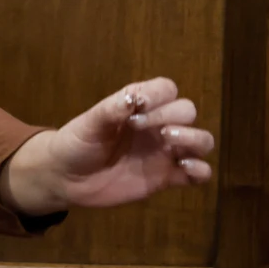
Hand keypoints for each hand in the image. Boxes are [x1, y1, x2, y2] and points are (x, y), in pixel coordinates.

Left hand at [0, 78, 214, 217]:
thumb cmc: (77, 143)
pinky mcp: (168, 177)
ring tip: (169, 142)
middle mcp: (157, 126)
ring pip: (201, 140)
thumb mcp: (88, 124)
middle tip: (145, 129)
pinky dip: (201, 170)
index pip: (166, 89)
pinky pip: (199, 173)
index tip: (137, 108)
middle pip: (187, 111)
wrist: (67, 178)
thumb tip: (133, 99)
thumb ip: (111, 110)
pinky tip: (184, 168)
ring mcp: (165, 152)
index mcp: (138, 107)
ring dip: (194, 139)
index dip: (159, 96)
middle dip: (173, 116)